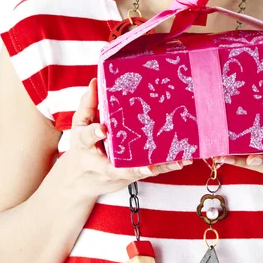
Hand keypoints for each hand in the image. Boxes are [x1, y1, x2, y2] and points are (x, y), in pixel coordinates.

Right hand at [63, 78, 192, 198]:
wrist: (81, 180)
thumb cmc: (83, 148)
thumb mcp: (80, 125)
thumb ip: (88, 104)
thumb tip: (94, 81)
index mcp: (86, 146)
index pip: (88, 138)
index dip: (95, 132)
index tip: (102, 129)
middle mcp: (103, 163)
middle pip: (118, 166)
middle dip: (134, 167)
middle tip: (148, 166)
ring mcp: (119, 172)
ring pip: (139, 170)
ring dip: (159, 166)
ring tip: (178, 160)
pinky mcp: (131, 175)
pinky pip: (150, 170)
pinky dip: (166, 166)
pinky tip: (182, 160)